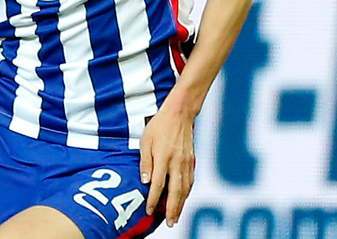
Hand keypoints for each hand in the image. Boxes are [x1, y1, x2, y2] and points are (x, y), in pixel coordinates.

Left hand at [138, 106, 194, 226]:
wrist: (179, 113)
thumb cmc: (159, 125)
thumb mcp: (146, 140)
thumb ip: (145, 161)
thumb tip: (144, 180)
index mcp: (163, 157)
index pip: (158, 184)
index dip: (153, 199)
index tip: (149, 210)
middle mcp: (176, 162)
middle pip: (175, 191)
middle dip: (172, 209)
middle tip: (169, 223)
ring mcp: (186, 162)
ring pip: (185, 189)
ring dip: (181, 205)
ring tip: (176, 217)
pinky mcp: (191, 161)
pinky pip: (190, 181)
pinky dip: (187, 193)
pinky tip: (183, 200)